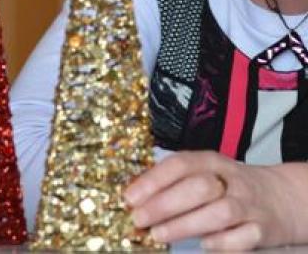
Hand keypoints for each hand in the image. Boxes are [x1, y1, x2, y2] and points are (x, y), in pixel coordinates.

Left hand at [124, 150, 307, 249]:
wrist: (278, 196)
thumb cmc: (226, 185)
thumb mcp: (204, 173)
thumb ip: (174, 182)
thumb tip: (133, 197)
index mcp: (210, 161)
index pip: (180, 164)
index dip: (153, 180)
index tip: (129, 197)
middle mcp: (230, 179)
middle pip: (197, 187)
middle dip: (165, 203)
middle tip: (139, 219)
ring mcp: (248, 204)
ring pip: (218, 213)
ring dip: (185, 225)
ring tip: (159, 235)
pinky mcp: (262, 229)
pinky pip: (241, 239)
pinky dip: (221, 243)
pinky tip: (203, 245)